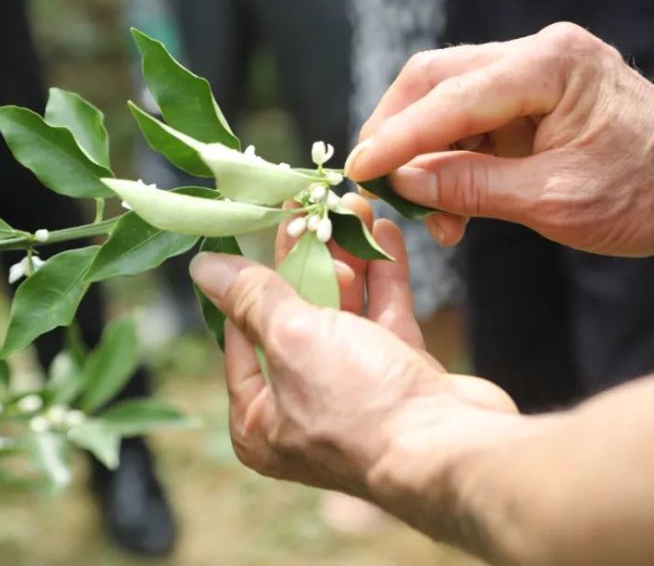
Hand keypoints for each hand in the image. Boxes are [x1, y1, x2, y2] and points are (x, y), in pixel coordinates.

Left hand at [189, 209, 515, 506]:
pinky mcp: (398, 378)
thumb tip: (204, 268)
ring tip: (353, 207)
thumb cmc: (360, 405)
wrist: (450, 446)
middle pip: (294, 320)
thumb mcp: (292, 339)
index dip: (249, 281)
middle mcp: (303, 409)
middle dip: (307, 261)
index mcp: (260, 420)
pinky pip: (384, 318)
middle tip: (310, 210)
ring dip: (349, 261)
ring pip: (343, 314)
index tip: (256, 232)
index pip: (239, 337)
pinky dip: (384, 278)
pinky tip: (385, 233)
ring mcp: (354, 393)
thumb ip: (252, 297)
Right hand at [346, 22, 653, 256]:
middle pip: (435, 77)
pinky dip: (452, 157)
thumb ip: (475, 188)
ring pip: (447, 97)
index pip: (450, 97)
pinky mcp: (534, 94)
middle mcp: (538, 52)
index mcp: (550, 66)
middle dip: (397, 130)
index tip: (358, 171)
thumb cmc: (652, 192)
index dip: (397, 137)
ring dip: (424, 151)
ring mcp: (536, 69)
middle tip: (376, 182)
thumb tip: (406, 182)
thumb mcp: (558, 201)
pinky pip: (473, 118)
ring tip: (426, 213)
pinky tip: (451, 202)